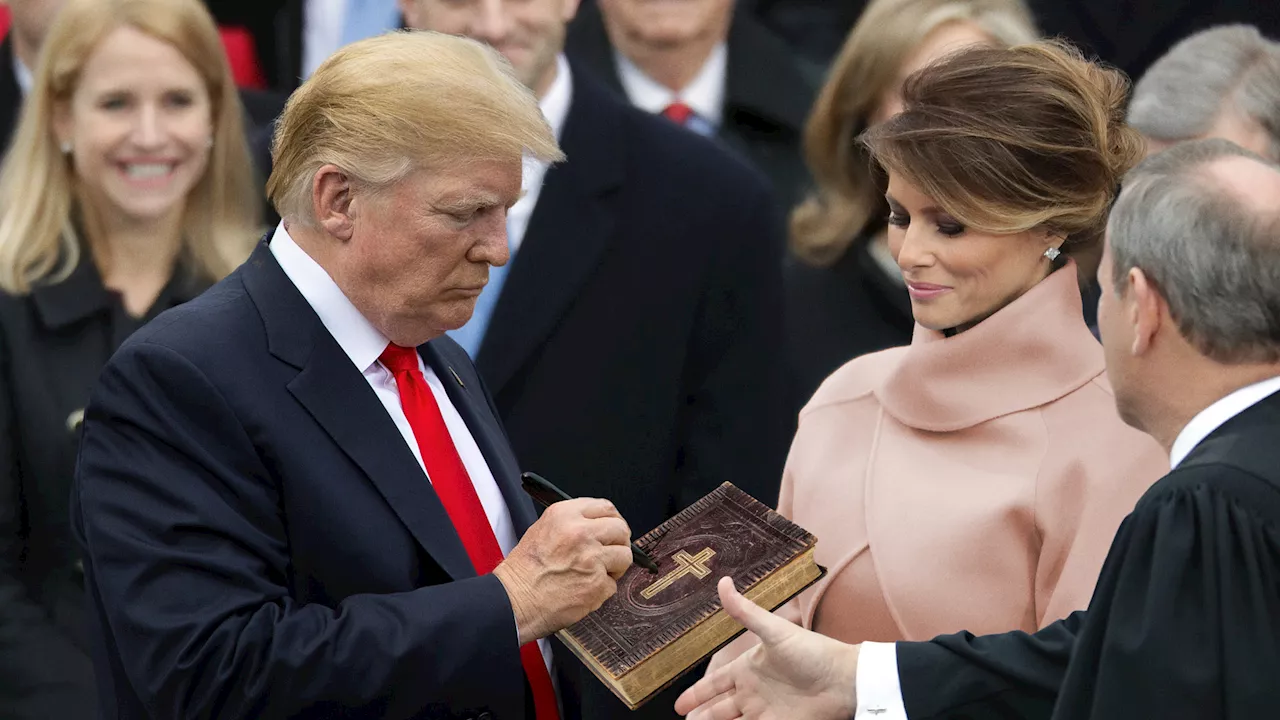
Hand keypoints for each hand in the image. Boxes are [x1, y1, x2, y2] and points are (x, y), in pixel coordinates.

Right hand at [493, 498, 632, 643]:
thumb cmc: (523, 571)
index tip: (613, 528)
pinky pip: (613, 584)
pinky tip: (585, 589)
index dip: (612, 519)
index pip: (606, 507)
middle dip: (619, 542)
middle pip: (621, 529)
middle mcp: (580, 532)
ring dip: (615, 566)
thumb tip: (599, 526)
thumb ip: (572, 524)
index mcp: (565, 515)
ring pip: (624, 556)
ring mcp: (592, 558)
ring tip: (597, 573)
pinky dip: (602, 590)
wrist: (514, 600)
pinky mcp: (598, 583)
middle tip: (612, 552)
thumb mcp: (542, 530)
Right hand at [674, 577, 859, 719]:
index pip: (715, 684)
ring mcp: (765, 712)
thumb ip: (745, 611)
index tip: (680, 705)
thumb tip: (723, 582)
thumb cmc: (812, 652)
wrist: (842, 681)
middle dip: (702, 716)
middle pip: (718, 709)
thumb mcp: (774, 631)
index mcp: (748, 668)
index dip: (697, 694)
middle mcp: (753, 692)